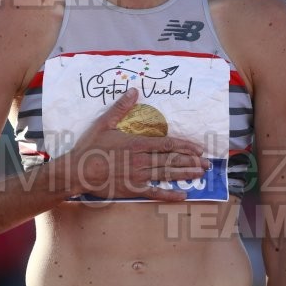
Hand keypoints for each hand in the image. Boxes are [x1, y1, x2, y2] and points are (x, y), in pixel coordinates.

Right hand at [66, 88, 208, 200]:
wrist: (78, 171)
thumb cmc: (90, 147)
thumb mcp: (104, 123)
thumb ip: (121, 108)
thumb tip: (134, 91)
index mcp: (137, 143)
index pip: (167, 144)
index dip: (185, 146)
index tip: (198, 148)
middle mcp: (141, 160)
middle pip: (172, 160)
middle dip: (191, 161)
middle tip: (207, 164)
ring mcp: (138, 176)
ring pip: (167, 174)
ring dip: (186, 174)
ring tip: (200, 174)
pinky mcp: (133, 189)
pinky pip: (155, 193)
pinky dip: (169, 194)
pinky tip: (182, 195)